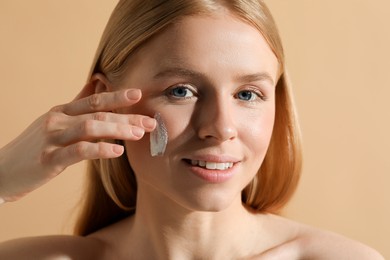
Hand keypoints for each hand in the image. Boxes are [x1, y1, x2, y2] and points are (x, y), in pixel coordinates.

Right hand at [0, 88, 155, 202]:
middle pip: (98, 114)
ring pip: (90, 128)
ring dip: (118, 130)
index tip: (139, 94)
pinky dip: (100, 149)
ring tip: (139, 134)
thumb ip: (76, 105)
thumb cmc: (33, 147)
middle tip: (150, 122)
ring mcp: (52, 139)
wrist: (0, 170)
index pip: (94, 100)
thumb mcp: (53, 122)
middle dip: (127, 117)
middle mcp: (57, 120)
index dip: (117, 96)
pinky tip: (117, 151)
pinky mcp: (48, 160)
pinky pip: (79, 152)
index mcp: (61, 111)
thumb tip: (95, 84)